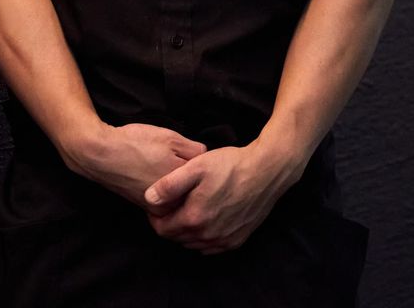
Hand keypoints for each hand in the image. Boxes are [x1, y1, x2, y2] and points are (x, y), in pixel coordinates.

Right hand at [66, 121, 206, 208]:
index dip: (199, 161)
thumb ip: (194, 150)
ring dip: (178, 184)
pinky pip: (168, 199)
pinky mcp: (148, 209)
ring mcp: (160, 210)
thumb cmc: (136, 143)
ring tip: (161, 164)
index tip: (190, 154)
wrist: (101, 155)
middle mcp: (174, 205)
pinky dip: (166, 189)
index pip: (206, 177)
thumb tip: (207, 158)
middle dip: (191, 176)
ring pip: (180, 195)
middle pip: (194, 190)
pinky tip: (154, 171)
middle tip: (171, 158)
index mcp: (183, 187)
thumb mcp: (170, 137)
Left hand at [143, 139, 299, 253]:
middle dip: (169, 224)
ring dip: (186, 231)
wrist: (265, 171)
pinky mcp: (237, 240)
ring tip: (186, 209)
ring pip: (194, 244)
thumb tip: (148, 198)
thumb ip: (169, 185)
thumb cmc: (229, 166)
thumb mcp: (195, 167)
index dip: (154, 217)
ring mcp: (224, 240)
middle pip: (177, 238)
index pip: (163, 230)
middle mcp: (208, 236)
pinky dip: (203, 238)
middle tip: (170, 205)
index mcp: (194, 218)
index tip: (155, 204)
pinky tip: (204, 219)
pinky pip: (212, 247)